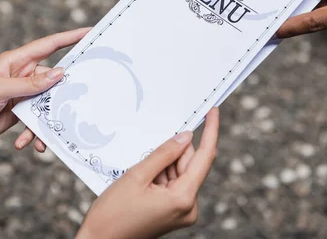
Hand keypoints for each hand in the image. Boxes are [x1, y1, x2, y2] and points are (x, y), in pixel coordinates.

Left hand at [0, 28, 89, 147]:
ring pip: (47, 104)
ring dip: (48, 121)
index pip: (49, 45)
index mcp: (16, 62)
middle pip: (54, 79)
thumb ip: (30, 84)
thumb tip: (59, 73)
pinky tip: (26, 144)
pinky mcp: (19, 112)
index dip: (70, 37)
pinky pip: (37, 120)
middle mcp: (22, 76)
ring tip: (43, 138)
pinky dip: (35, 133)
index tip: (90, 32)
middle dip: (65, 93)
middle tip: (78, 103)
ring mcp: (22, 95)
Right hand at [77, 108, 219, 238]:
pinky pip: (174, 184)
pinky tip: (143, 180)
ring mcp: (182, 211)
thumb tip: (186, 137)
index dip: (210, 132)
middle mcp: (189, 207)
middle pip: (190, 165)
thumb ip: (164, 154)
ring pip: (180, 173)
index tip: (213, 112)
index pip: (204, 157)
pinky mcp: (174, 213)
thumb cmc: (113, 213)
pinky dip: (161, 175)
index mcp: (183, 198)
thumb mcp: (137, 176)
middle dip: (174, 152)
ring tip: (139, 175)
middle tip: (151, 149)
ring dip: (164, 165)